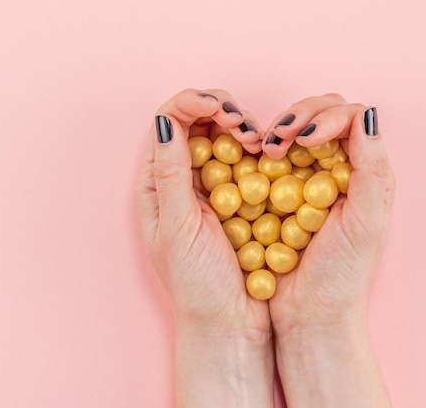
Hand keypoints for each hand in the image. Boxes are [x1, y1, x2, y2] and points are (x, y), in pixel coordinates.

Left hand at [136, 87, 273, 407]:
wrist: (230, 323)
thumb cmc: (198, 284)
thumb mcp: (178, 228)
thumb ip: (171, 174)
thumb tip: (163, 122)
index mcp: (158, 181)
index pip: (169, 121)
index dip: (193, 103)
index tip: (220, 108)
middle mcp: (183, 175)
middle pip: (198, 119)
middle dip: (221, 109)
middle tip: (243, 126)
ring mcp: (213, 182)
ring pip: (224, 133)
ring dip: (241, 125)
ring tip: (257, 141)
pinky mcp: (242, 192)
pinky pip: (247, 156)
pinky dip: (258, 146)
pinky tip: (267, 153)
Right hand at [260, 93, 395, 406]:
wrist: (308, 312)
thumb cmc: (341, 274)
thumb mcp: (364, 223)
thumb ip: (371, 168)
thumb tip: (369, 114)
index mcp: (367, 171)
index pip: (352, 118)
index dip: (327, 117)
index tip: (305, 139)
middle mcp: (342, 165)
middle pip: (324, 112)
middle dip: (300, 115)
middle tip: (281, 138)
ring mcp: (311, 173)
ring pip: (299, 126)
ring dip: (281, 127)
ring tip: (267, 147)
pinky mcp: (283, 184)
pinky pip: (276, 150)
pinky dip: (265, 145)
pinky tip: (257, 156)